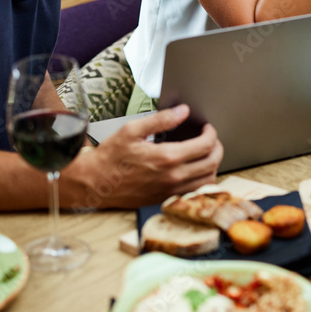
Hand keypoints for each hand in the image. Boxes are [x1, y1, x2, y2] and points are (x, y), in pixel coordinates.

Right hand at [66, 105, 223, 208]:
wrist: (94, 183)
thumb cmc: (110, 157)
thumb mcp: (132, 130)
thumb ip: (161, 120)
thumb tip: (183, 111)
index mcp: (167, 158)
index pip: (206, 146)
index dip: (211, 133)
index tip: (207, 128)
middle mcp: (172, 177)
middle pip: (212, 163)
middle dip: (217, 148)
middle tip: (210, 140)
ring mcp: (170, 191)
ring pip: (207, 180)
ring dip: (211, 165)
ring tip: (204, 154)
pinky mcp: (165, 199)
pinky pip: (194, 193)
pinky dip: (201, 180)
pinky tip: (193, 171)